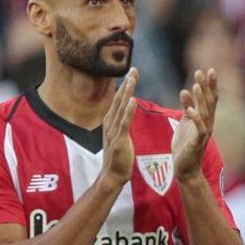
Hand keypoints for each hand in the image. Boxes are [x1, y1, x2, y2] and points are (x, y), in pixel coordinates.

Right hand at [100, 69, 137, 186]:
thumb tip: (126, 112)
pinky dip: (128, 111)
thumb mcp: (120, 136)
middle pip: (119, 99)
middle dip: (127, 84)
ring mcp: (113, 131)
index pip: (119, 100)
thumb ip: (122, 123)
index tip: (132, 72)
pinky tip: (132, 100)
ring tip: (133, 78)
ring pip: (121, 107)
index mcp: (111, 122)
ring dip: (127, 92)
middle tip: (134, 69)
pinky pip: (124, 123)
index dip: (126, 86)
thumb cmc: (119, 157)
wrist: (113, 176)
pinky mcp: (118, 141)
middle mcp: (110, 123)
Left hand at [172, 67, 217, 183]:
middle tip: (201, 71)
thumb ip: (187, 108)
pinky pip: (198, 128)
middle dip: (206, 87)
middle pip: (209, 102)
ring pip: (204, 113)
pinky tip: (190, 109)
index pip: (209, 98)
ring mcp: (203, 133)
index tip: (207, 70)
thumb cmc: (184, 146)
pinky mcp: (197, 143)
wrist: (185, 169)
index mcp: (204, 119)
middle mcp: (207, 124)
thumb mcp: (184, 123)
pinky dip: (195, 118)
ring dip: (200, 99)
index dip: (209, 85)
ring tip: (195, 85)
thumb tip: (185, 91)